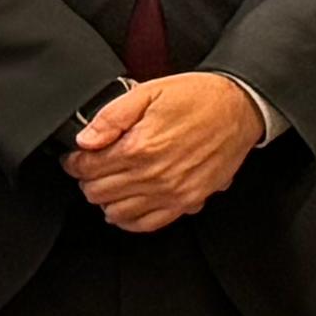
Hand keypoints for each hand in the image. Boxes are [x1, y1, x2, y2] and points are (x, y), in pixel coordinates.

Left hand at [71, 72, 264, 230]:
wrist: (241, 107)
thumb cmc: (199, 97)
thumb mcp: (149, 91)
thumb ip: (112, 116)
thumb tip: (85, 140)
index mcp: (139, 147)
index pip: (86, 168)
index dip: (74, 162)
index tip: (76, 158)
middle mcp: (154, 175)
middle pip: (97, 192)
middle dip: (88, 179)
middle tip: (94, 167)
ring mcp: (171, 192)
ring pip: (116, 212)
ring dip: (107, 198)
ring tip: (112, 182)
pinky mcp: (187, 201)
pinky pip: (147, 224)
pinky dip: (130, 219)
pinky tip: (128, 204)